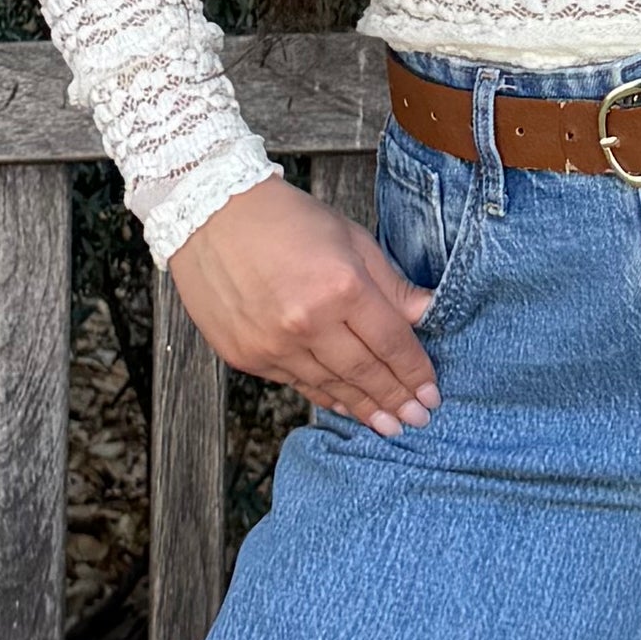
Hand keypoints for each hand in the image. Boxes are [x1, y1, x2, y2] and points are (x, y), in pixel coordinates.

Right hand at [168, 172, 441, 433]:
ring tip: (387, 424)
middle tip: (418, 419)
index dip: (415, 371)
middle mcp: (308, 322)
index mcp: (341, 286)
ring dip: (363, 407)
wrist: (209, 215)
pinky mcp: (247, 356)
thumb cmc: (284, 219)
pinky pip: (296, 384)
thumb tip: (427, 313)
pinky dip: (324, 396)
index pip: (391, 342)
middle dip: (396, 399)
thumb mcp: (351, 238)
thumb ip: (390, 284)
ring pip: (330, 386)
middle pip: (364, 372)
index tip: (431, 392)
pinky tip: (344, 405)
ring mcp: (273, 344)